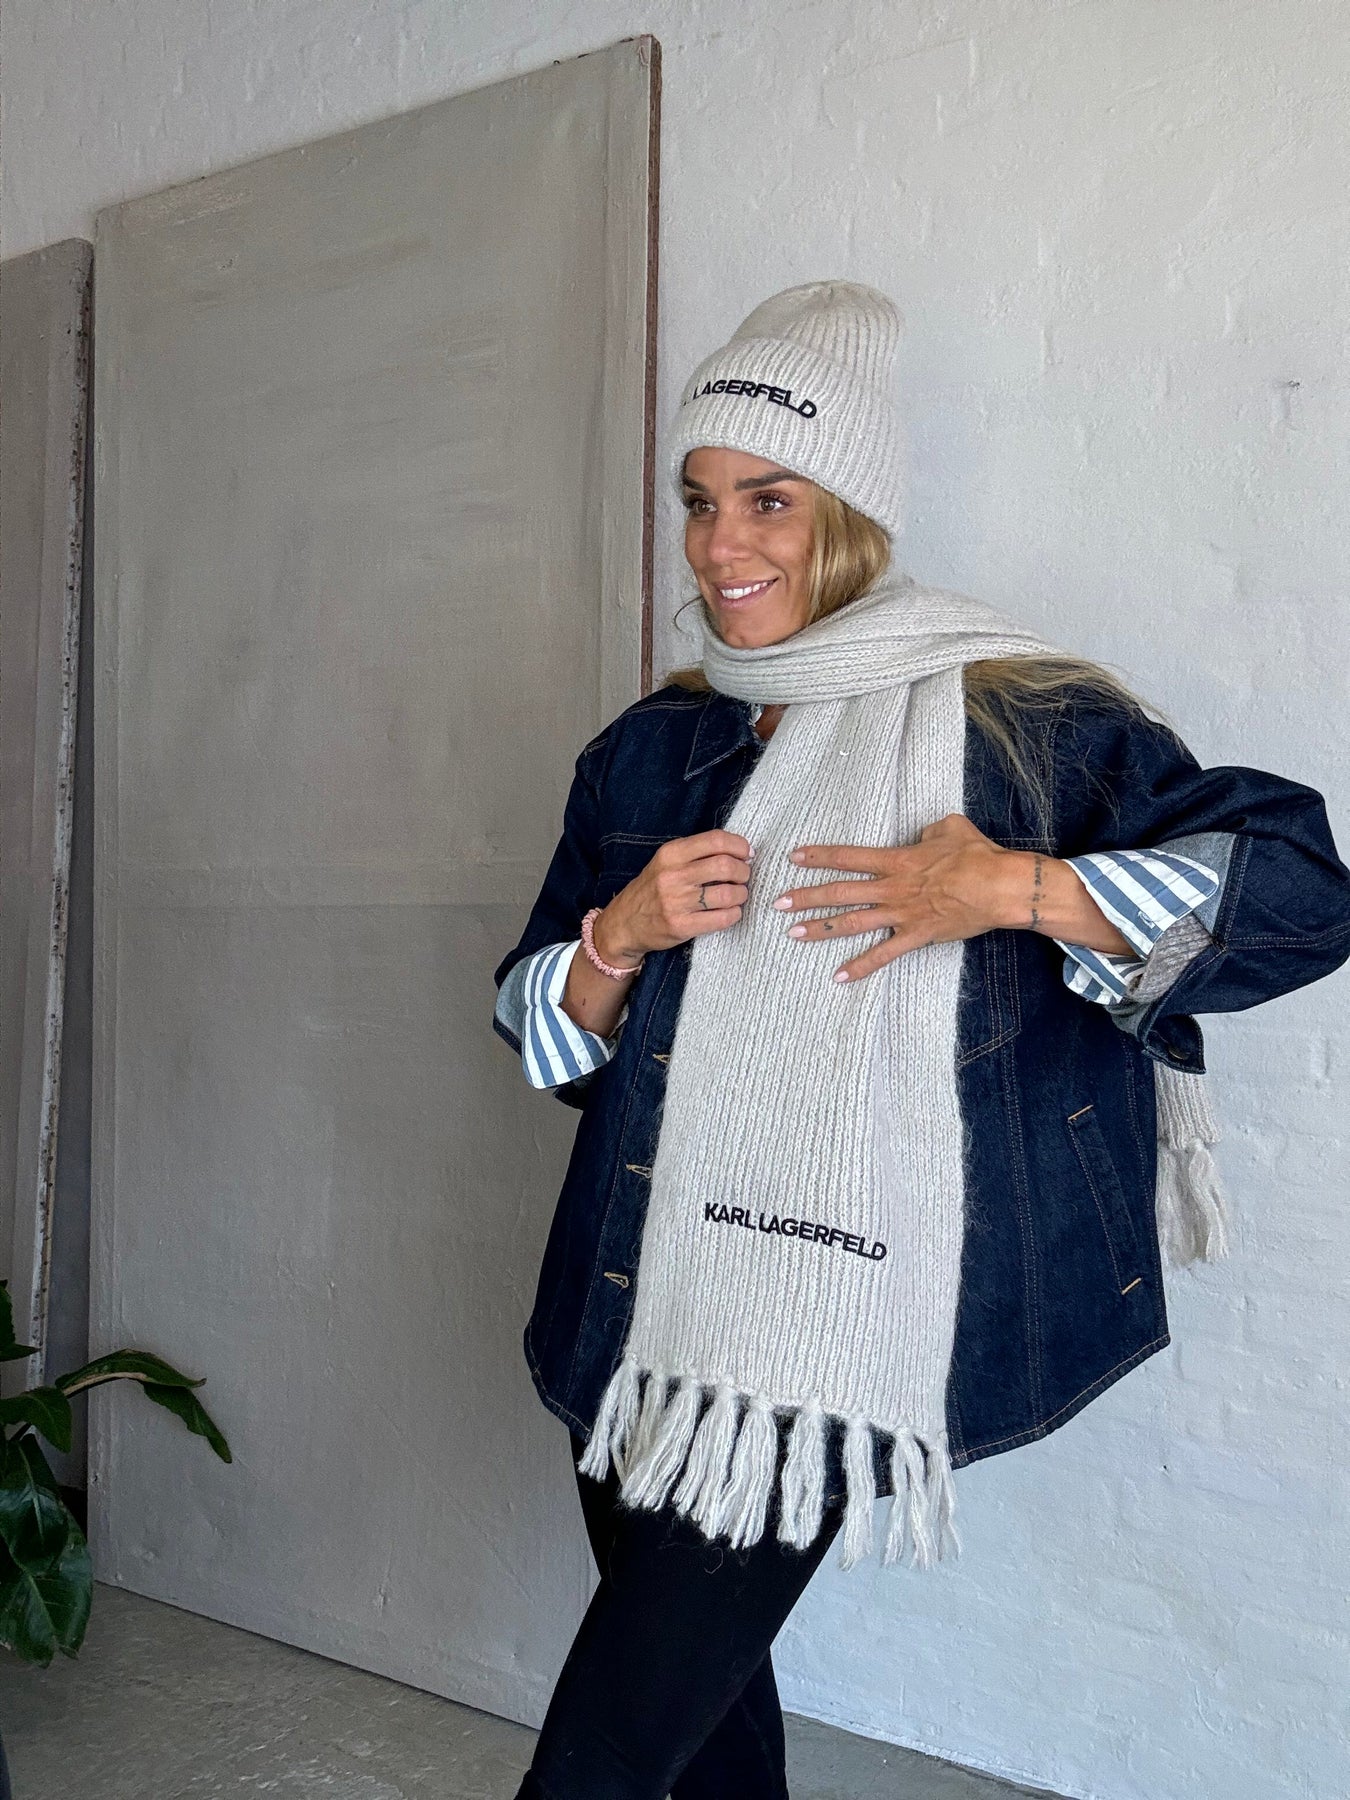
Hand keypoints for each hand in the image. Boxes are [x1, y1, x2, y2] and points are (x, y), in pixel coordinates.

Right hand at [596, 829, 753, 963]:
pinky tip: (730, 912)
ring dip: (741, 895)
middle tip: (743, 877)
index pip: (716, 840)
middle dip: (743, 872)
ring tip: (737, 896)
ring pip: (728, 893)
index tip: (746, 854)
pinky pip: (722, 918)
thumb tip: (742, 852)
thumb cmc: (652, 889)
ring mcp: (676, 902)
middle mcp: (673, 875)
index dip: (739, 846)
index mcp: (671, 853)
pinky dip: (734, 914)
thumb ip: (697, 854)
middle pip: (726, 865)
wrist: (624, 923)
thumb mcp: (666, 862)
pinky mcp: (681, 926)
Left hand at [771, 814, 1016, 983]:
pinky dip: (860, 966)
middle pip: (840, 891)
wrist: (1000, 887)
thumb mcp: (950, 828)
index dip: (819, 856)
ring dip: (821, 928)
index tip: (794, 857)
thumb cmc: (978, 855)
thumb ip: (927, 831)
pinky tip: (838, 977)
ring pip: (852, 922)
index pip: (848, 857)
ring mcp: (901, 914)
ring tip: (792, 934)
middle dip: (806, 897)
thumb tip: (922, 835)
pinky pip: (883, 954)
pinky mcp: (915, 936)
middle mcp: (892, 887)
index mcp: (897, 860)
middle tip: (777, 903)